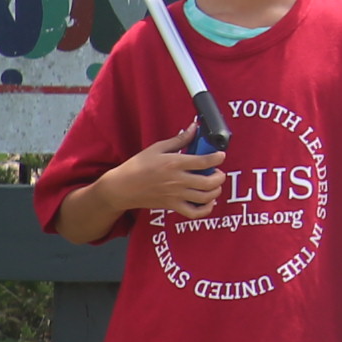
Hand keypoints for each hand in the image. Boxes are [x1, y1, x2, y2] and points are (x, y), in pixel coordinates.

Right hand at [106, 133, 222, 219]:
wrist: (120, 188)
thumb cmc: (137, 167)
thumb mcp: (157, 148)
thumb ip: (179, 139)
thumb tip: (194, 128)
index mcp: (174, 163)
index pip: (204, 161)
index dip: (218, 158)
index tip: (220, 155)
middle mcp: (177, 181)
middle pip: (209, 182)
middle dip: (220, 176)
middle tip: (217, 171)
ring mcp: (175, 195)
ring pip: (205, 197)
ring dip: (215, 191)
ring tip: (213, 185)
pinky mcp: (171, 206)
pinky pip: (194, 212)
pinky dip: (205, 209)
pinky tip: (208, 202)